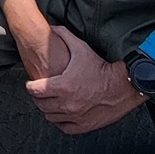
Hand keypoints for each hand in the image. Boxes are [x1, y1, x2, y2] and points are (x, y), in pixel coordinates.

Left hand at [25, 24, 144, 134]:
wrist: (124, 85)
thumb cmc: (102, 67)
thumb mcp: (81, 48)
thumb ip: (64, 36)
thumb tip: (51, 26)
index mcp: (62, 86)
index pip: (34, 91)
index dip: (31, 86)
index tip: (32, 83)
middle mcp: (67, 104)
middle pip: (40, 105)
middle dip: (38, 97)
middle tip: (40, 92)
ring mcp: (76, 117)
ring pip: (50, 117)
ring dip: (48, 109)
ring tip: (51, 101)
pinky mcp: (85, 126)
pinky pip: (64, 127)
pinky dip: (60, 121)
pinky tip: (62, 113)